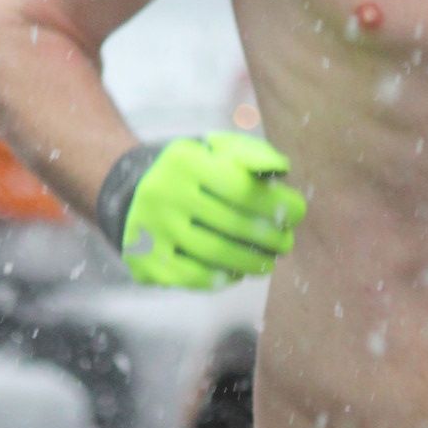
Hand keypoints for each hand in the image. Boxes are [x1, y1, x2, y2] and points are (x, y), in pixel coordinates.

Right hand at [97, 131, 305, 288]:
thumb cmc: (192, 170)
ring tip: (269, 262)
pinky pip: (193, 277)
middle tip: (286, 243)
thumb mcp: (216, 148)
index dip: (275, 205)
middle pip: (231, 224)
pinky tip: (238, 272)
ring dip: (251, 262)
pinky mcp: (146, 259)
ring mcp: (152, 230)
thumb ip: (251, 154)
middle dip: (269, 238)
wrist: (131, 189)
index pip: (241, 188)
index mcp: (184, 161)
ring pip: (215, 254)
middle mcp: (163, 193)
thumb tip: (281, 169)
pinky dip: (222, 278)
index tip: (296, 214)